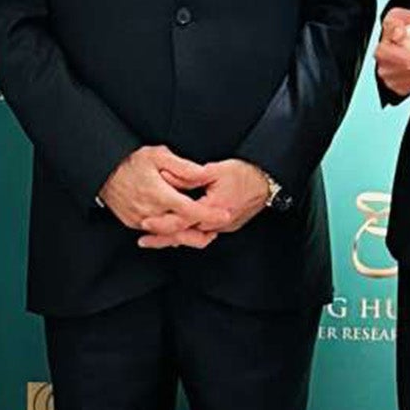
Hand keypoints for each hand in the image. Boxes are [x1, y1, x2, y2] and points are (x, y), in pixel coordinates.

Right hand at [99, 146, 230, 236]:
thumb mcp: (158, 155)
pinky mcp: (133, 224)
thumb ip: (183, 167)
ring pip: (169, 235)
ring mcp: (140, 220)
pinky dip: (171, 234)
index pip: (189, 210)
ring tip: (206, 232)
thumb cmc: (131, 161)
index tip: (225, 214)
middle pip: (182, 229)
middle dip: (203, 231)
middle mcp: (149, 211)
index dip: (209, 214)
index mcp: (158, 194)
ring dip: (189, 236)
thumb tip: (204, 174)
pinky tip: (183, 231)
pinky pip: (156, 234)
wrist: (103, 171)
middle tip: (219, 226)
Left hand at [140, 158, 272, 247]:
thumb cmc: (244, 175)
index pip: (183, 220)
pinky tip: (175, 235)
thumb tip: (167, 174)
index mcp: (213, 208)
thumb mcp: (215, 170)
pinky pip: (202, 234)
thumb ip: (189, 174)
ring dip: (174, 239)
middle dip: (163, 238)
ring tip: (153, 240)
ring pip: (193, 238)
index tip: (146, 222)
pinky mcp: (224, 227)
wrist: (266, 183)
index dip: (162, 223)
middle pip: (185, 235)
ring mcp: (222, 227)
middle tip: (143, 240)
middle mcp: (217, 222)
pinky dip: (187, 235)